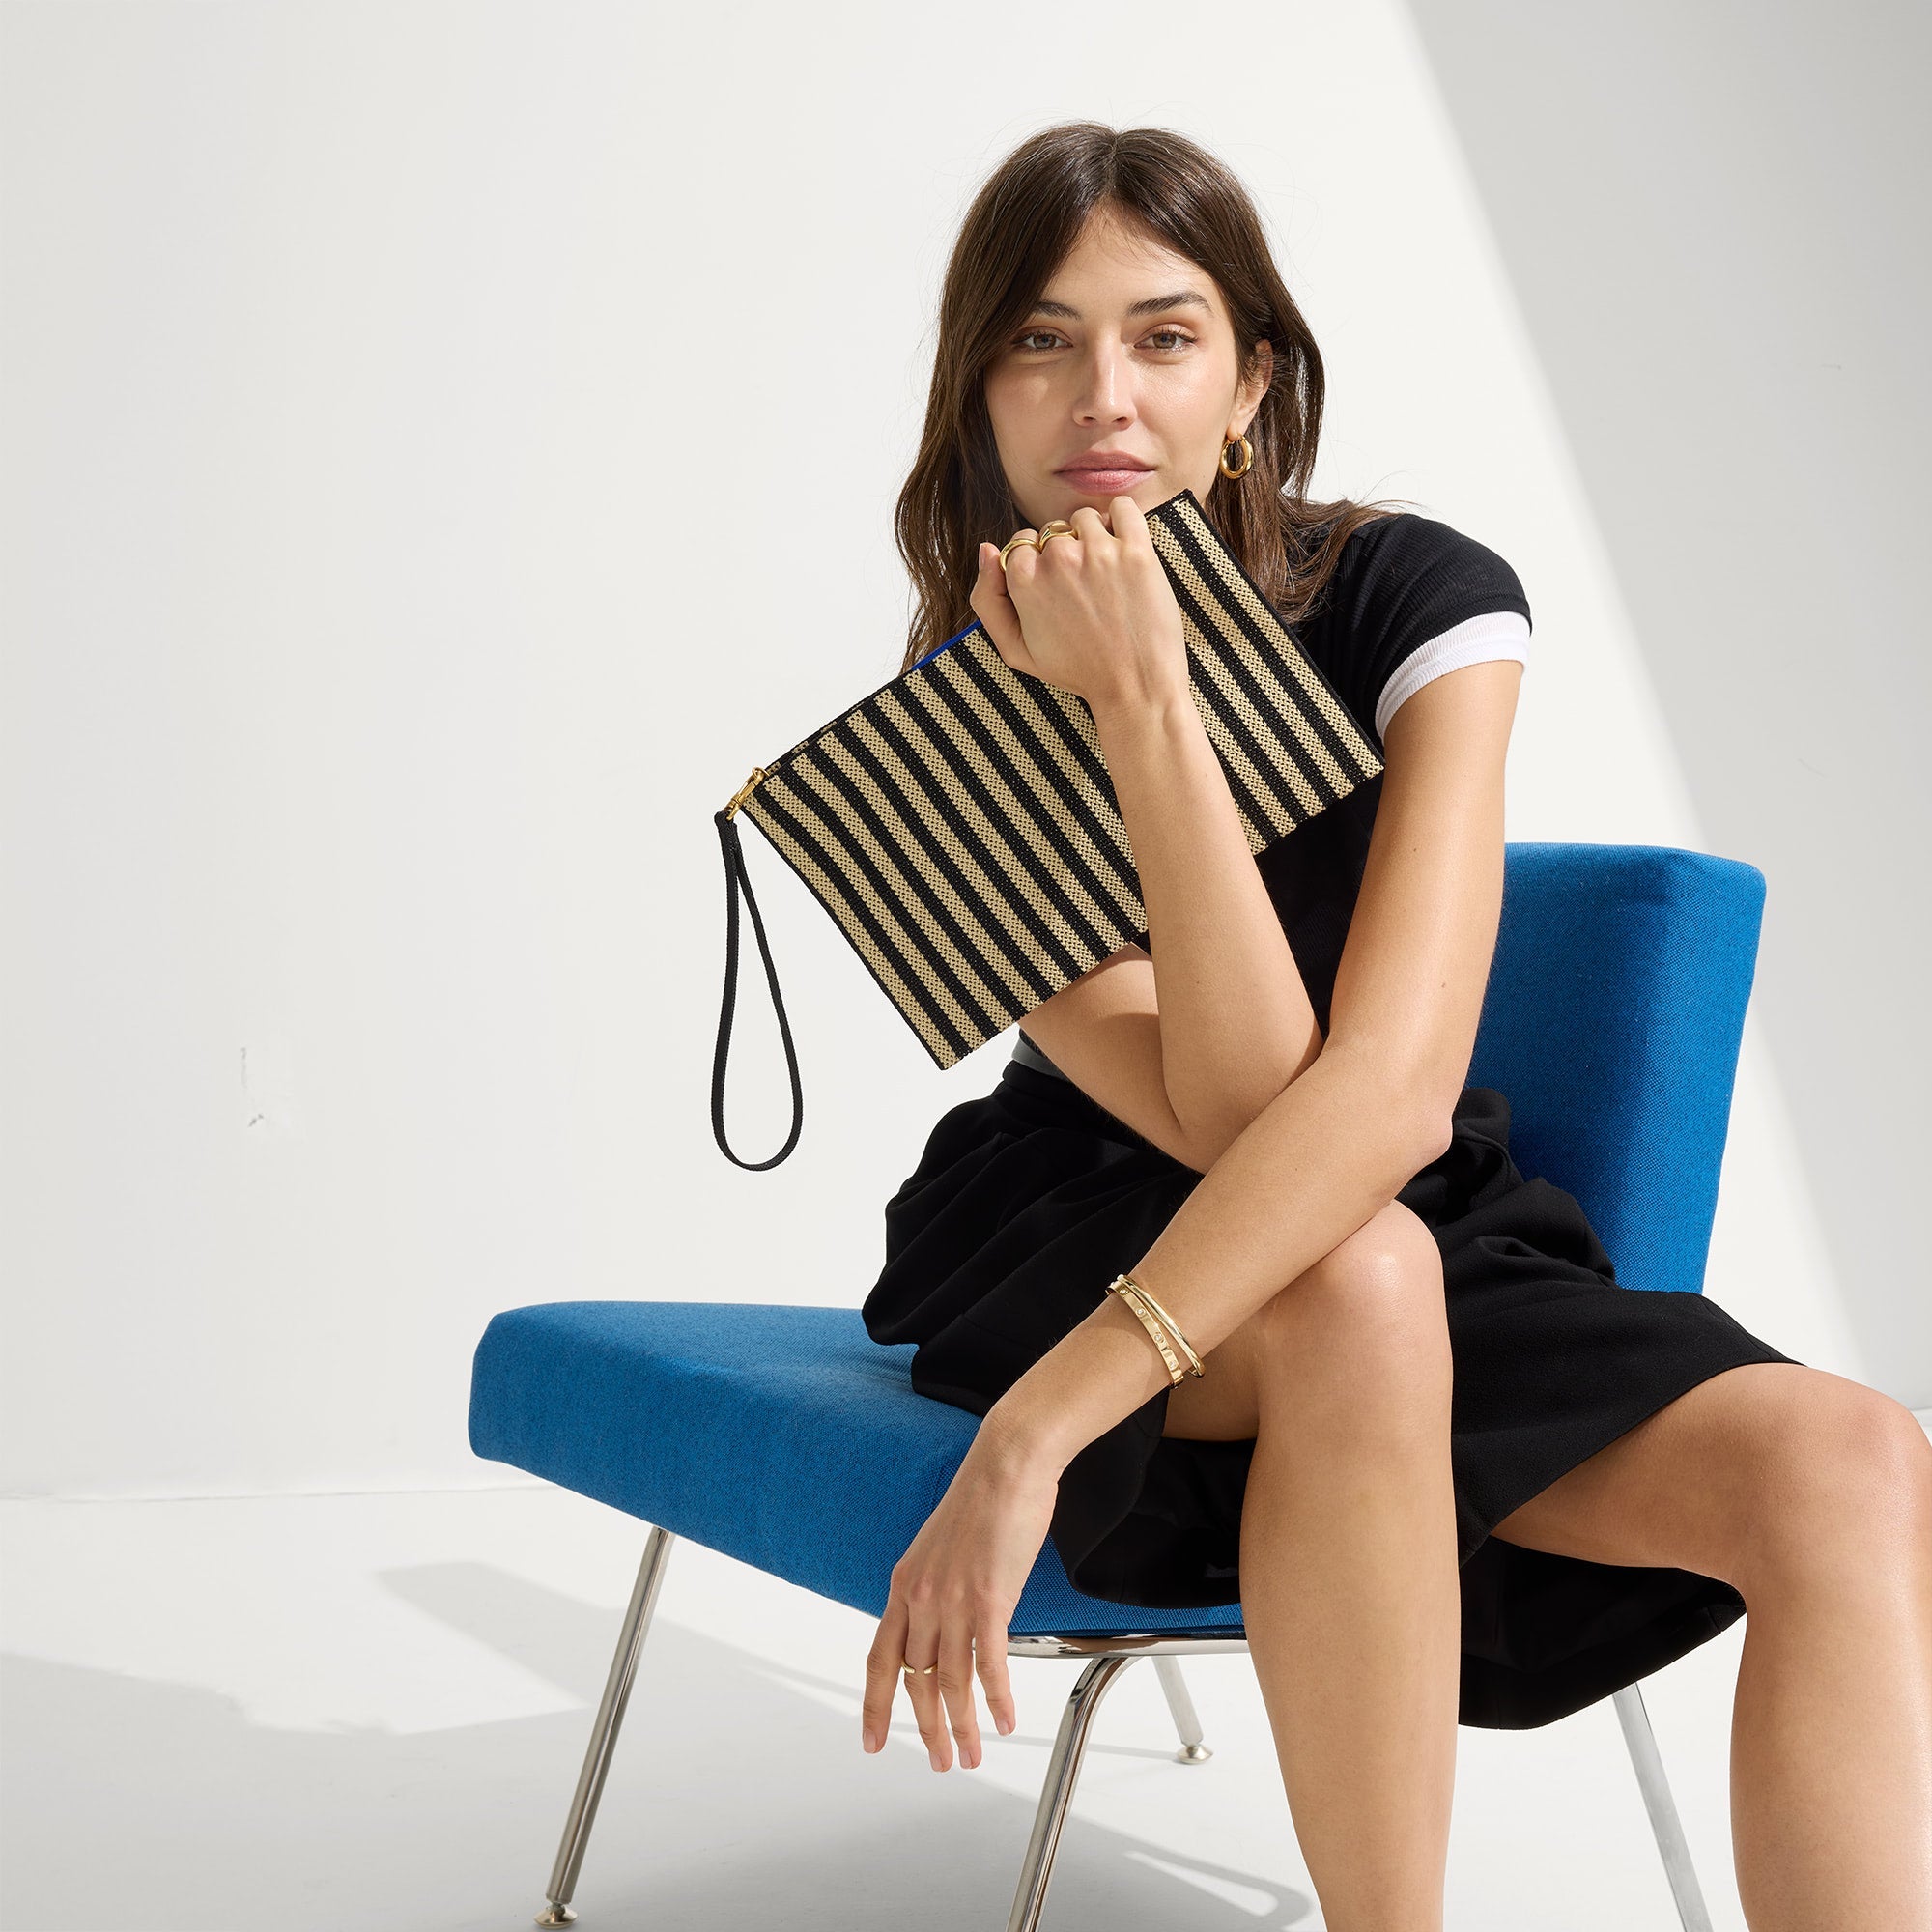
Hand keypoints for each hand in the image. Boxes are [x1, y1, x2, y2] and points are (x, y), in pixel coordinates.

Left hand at [861, 1426, 1060, 1770]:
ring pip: (950, 1682)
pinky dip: (997, 1700)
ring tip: (973, 1754)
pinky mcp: (988, 1598)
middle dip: (927, 1730)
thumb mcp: (941, 1548)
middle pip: (916, 1681)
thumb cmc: (982, 1500)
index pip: (880, 1659)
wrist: (1005, 1464)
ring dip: (962, 1726)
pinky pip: (989, 1665)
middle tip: (941, 1761)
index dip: (874, 1706)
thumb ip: (935, 1587)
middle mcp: (921, 1596)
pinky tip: (1006, 1720)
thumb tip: (944, 1620)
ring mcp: (952, 1599)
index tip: (872, 1742)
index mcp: (904, 1584)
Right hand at [970, 496, 1188, 716]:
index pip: (1021, 544)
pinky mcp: (1137, 550)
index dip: (1036, 564)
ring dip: (1092, 536)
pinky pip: (1124, 508)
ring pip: (1085, 518)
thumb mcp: (1016, 650)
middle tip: (1083, 589)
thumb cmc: (1077, 671)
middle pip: (1052, 531)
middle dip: (1063, 552)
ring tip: (1104, 572)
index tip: (1054, 588)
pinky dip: (1122, 518)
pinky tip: (1123, 546)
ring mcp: (1099, 552)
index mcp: (1025, 579)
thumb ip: (988, 601)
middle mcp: (1058, 559)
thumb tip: (986, 550)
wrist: (1134, 687)